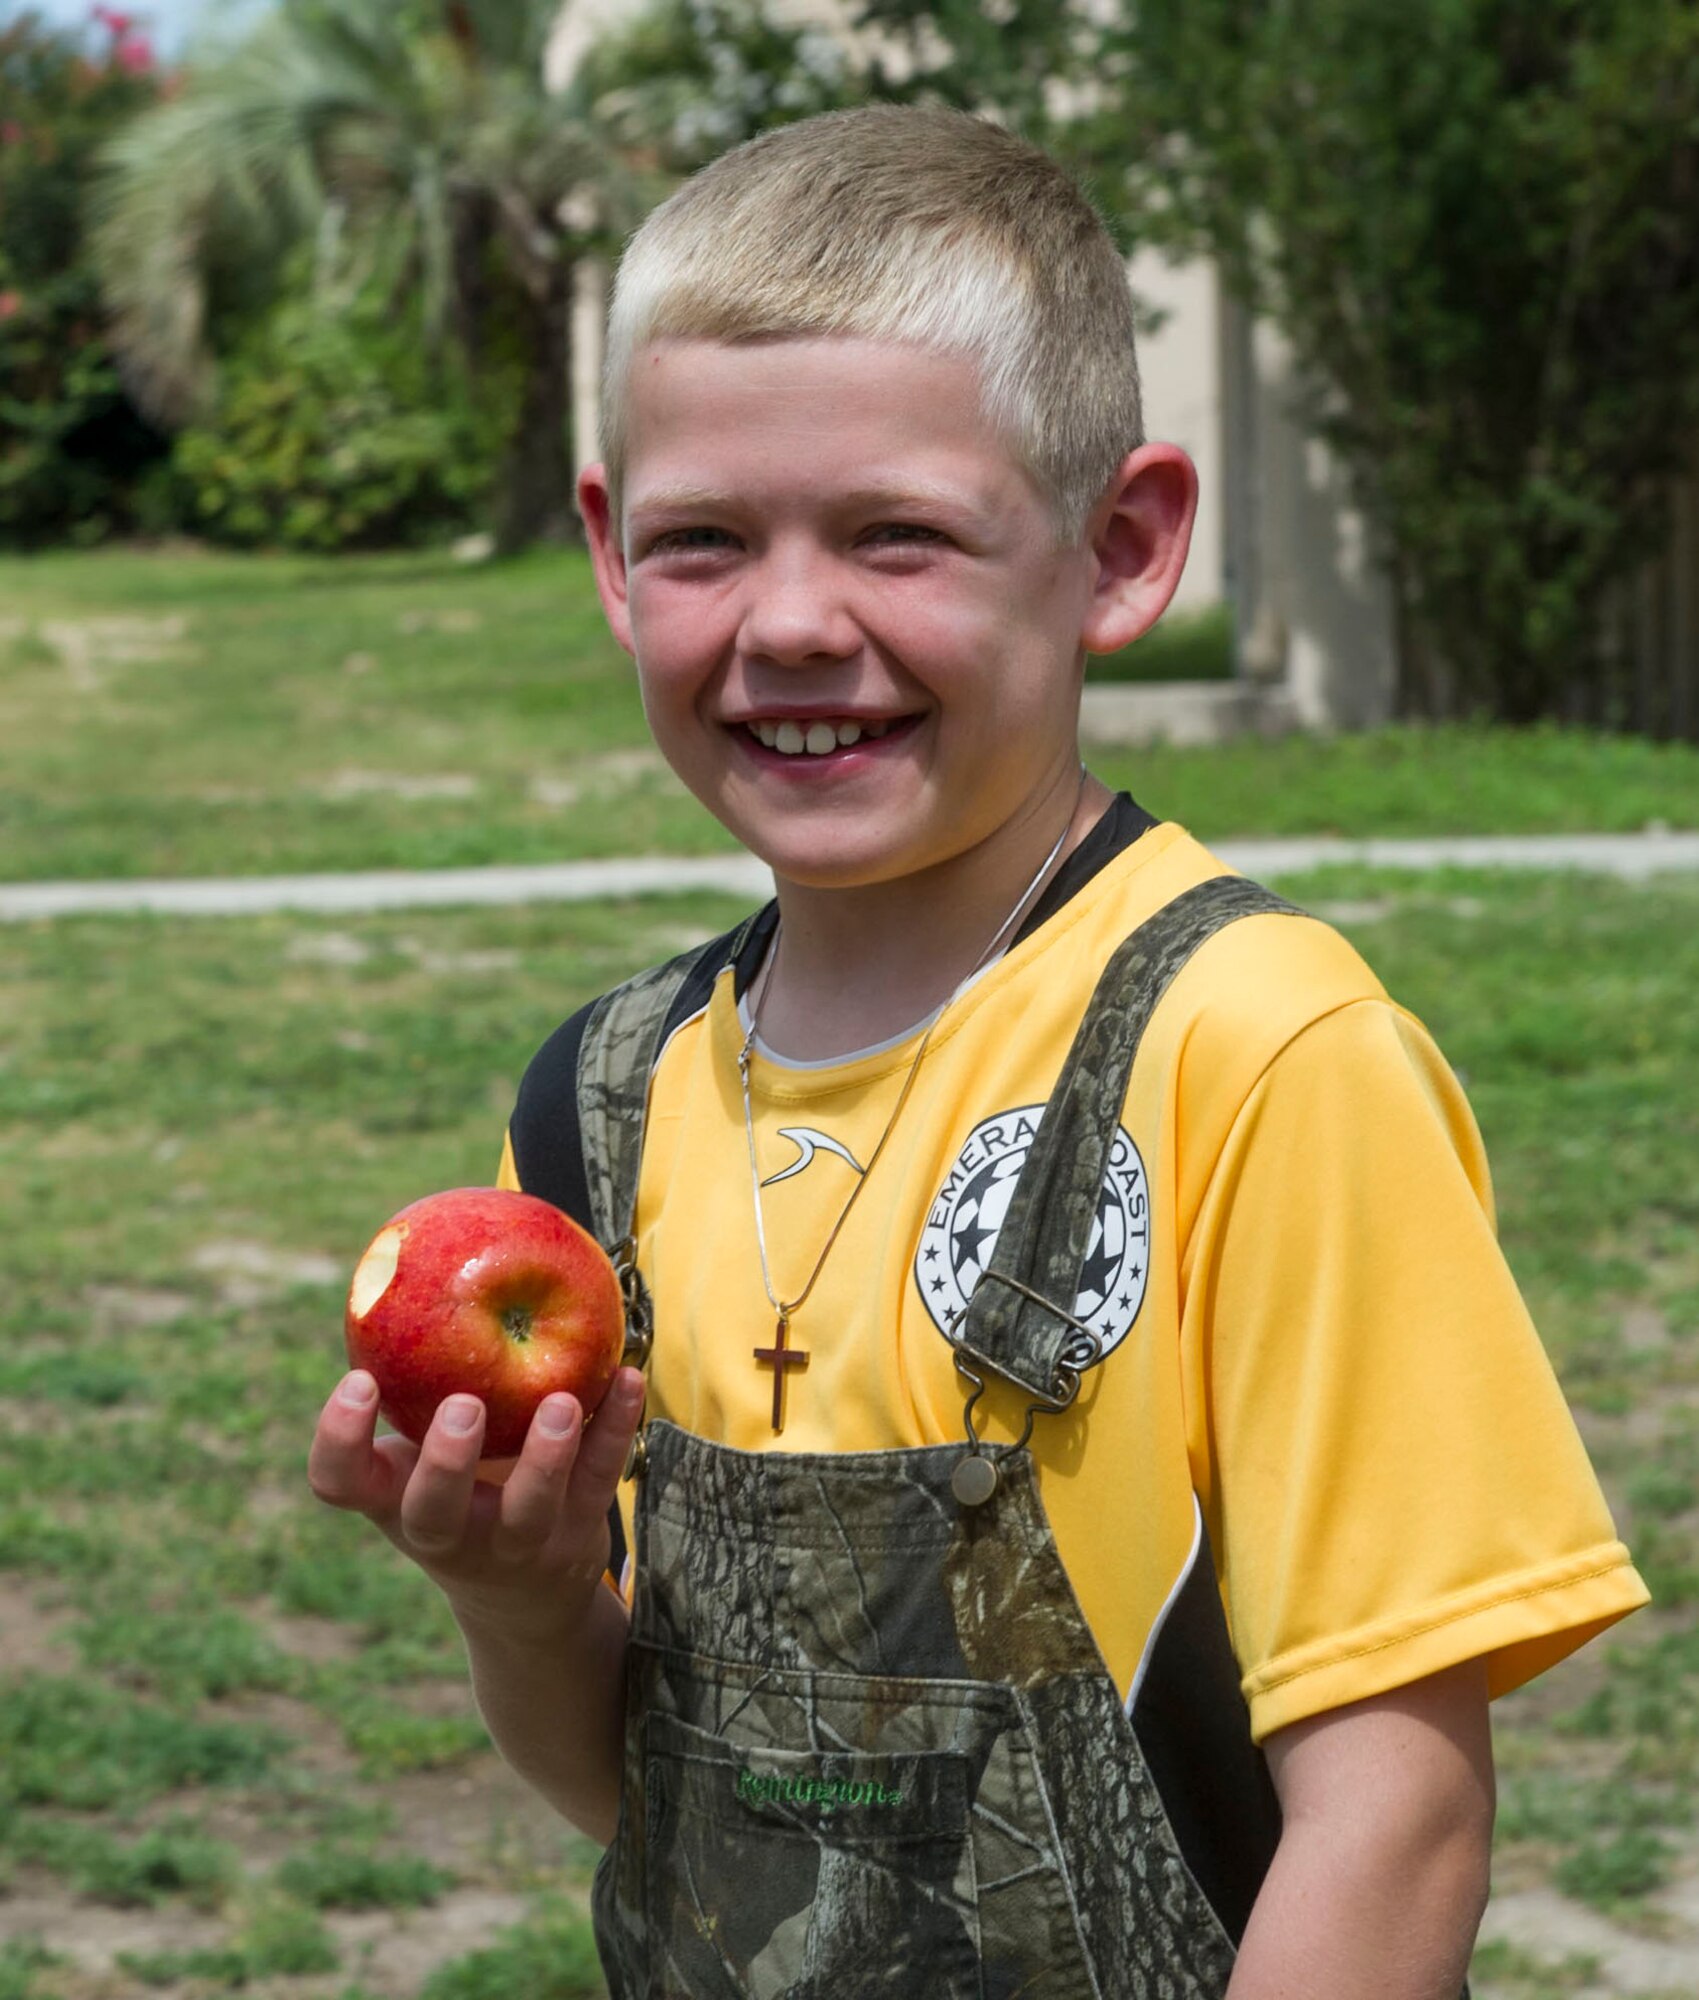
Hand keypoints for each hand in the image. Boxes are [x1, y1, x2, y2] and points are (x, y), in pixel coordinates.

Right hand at [307, 1365, 645, 1641]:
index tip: (359, 1380)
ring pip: (527, 1512)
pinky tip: (629, 1379)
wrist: (521, 1596)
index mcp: (393, 1500)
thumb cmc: (456, 1489)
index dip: (339, 1438)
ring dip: (546, 1457)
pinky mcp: (574, 1536)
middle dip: (446, 1463)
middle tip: (464, 1406)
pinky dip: (615, 1429)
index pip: (341, 1483)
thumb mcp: (419, 1450)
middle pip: (433, 1514)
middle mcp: (445, 1532)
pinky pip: (598, 1481)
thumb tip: (416, 1258)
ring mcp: (513, 1544)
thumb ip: (412, 1382)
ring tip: (560, 1402)